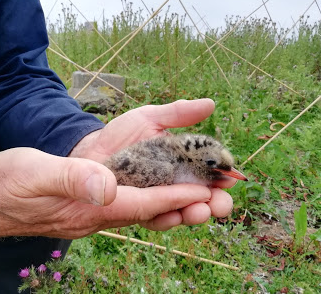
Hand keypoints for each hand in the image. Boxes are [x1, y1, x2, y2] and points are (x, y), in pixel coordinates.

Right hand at [0, 148, 213, 240]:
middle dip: (185, 207)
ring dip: (171, 204)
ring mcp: (90, 213)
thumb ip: (70, 179)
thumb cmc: (4, 186)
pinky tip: (158, 190)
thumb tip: (107, 186)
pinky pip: (125, 205)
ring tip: (202, 195)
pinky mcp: (85, 206)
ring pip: (140, 211)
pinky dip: (149, 198)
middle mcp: (94, 215)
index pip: (142, 204)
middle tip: (219, 199)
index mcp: (87, 208)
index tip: (207, 191)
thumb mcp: (33, 173)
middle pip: (149, 213)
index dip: (175, 197)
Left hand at [70, 99, 235, 229]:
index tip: (231, 179)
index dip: (223, 177)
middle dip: (216, 203)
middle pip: (204, 197)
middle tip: (220, 204)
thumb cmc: (122, 134)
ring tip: (199, 211)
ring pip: (183, 211)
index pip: (211, 172)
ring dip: (195, 213)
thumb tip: (210, 104)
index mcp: (183, 161)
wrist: (91, 150)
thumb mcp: (148, 118)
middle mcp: (175, 182)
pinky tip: (173, 215)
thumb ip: (177, 114)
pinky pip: (156, 218)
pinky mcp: (141, 209)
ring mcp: (159, 198)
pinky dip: (166, 218)